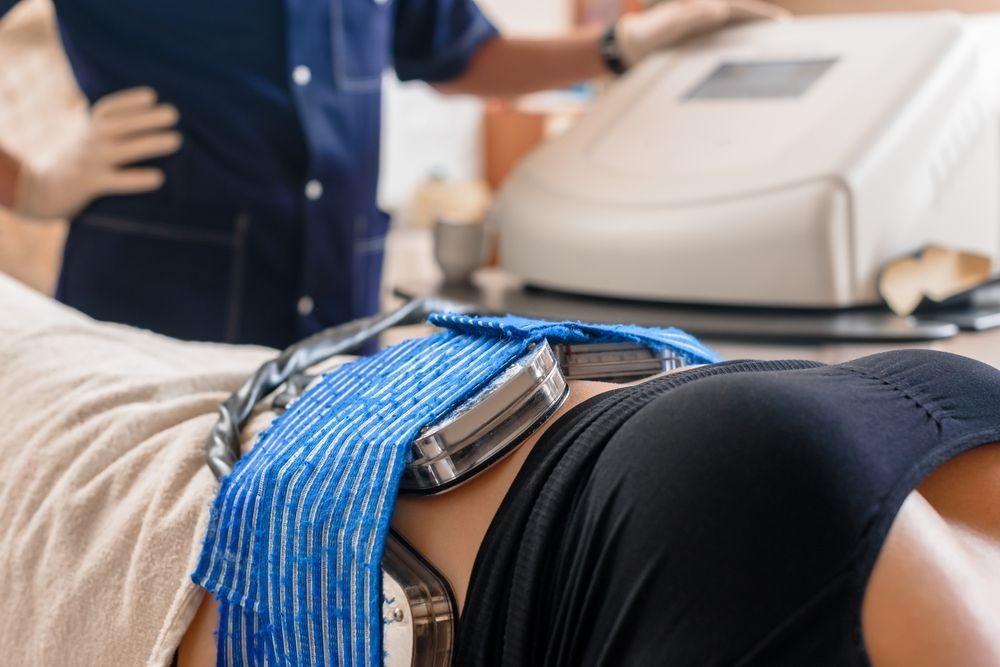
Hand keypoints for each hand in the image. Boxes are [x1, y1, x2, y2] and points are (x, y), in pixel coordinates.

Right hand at [12, 86, 181, 219]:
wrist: (36, 192)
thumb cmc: (75, 164)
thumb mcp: (87, 141)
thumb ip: (107, 128)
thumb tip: (143, 115)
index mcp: (89, 129)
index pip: (108, 109)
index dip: (129, 101)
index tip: (151, 96)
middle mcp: (89, 141)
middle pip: (119, 125)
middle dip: (146, 118)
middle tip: (173, 113)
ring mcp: (90, 162)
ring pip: (122, 150)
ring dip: (149, 143)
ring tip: (176, 140)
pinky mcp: (89, 185)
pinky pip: (115, 181)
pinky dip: (136, 179)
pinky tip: (158, 178)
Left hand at [616, 0, 788, 68]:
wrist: (631, 47)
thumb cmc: (648, 34)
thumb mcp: (667, 24)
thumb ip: (691, 16)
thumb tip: (720, 9)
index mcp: (704, 7)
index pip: (739, 10)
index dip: (760, 15)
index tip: (780, 22)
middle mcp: (709, 16)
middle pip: (744, 19)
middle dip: (766, 24)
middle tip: (788, 34)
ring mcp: (706, 29)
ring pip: (737, 31)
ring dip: (756, 37)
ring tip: (778, 46)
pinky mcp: (702, 42)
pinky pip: (726, 44)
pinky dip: (740, 49)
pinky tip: (751, 60)